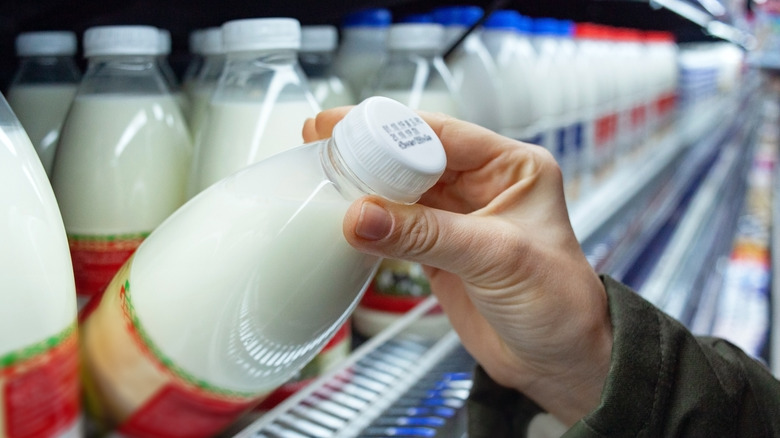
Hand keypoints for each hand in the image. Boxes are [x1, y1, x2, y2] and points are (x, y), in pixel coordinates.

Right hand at [303, 109, 611, 424]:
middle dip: (369, 151)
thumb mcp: (496, 258)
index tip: (344, 127)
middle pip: (415, 157)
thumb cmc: (560, 304)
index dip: (391, 129)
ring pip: (401, 190)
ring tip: (321, 176)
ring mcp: (458, 218)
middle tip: (320, 145)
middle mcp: (484, 185)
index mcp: (512, 167)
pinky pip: (396, 226)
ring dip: (364, 186)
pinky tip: (342, 216)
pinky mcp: (438, 249)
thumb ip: (426, 235)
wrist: (558, 363)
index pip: (444, 135)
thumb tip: (361, 215)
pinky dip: (369, 223)